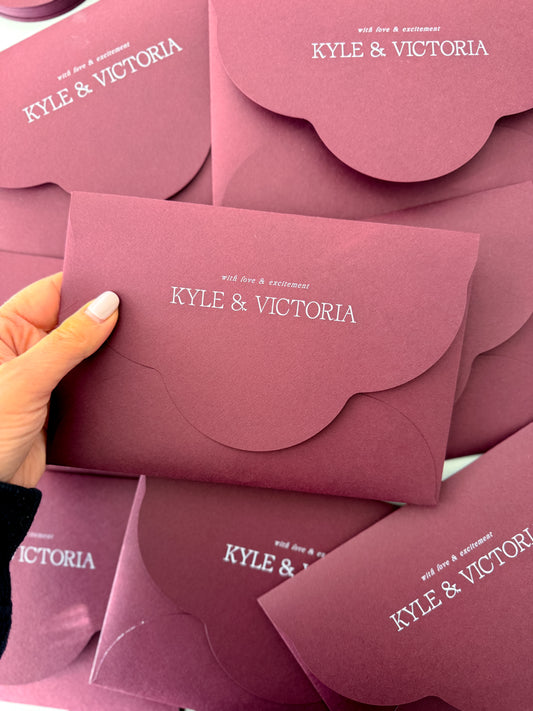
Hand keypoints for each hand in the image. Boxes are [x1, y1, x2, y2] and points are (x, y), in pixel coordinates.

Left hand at [0, 273, 118, 487]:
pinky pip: (91, 381)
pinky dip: (108, 379)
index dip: (84, 285)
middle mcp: (25, 348)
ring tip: (137, 345)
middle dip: (103, 319)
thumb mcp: (26, 381)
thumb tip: (105, 307)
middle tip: (138, 314)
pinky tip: (126, 375)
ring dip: (107, 352)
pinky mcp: (59, 400)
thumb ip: (68, 343)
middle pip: (73, 320)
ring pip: (86, 351)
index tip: (119, 284)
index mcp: (5, 329)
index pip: (51, 292)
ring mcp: (43, 375)